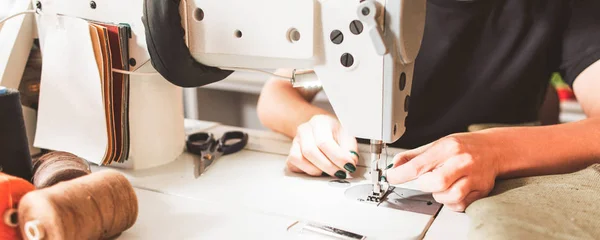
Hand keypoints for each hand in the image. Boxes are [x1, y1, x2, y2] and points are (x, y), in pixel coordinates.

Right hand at [287, 115, 358, 178]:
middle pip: (310, 151)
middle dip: (328, 166)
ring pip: (300, 159)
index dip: (337, 157)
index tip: (348, 166)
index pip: (324, 142)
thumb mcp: (346, 135)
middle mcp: (304, 130)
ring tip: (330, 171)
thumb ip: (350, 148)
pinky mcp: (291, 152)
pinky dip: (306, 170)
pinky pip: (294, 164)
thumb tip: (351, 161)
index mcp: (319, 122)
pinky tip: (318, 169)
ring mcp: (295, 141)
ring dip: (317, 170)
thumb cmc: (333, 131)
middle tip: (340, 172)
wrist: (319, 127)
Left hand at [386, 133, 502, 211]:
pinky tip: (453, 190)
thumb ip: (415, 156)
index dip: (401, 174)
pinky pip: (460, 204)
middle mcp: (462, 161)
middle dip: (424, 184)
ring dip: (439, 194)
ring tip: (442, 185)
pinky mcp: (481, 190)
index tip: (392, 177)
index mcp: (448, 148)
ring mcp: (474, 177)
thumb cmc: (463, 147)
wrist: (494, 149)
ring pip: (448, 196)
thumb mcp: (438, 144)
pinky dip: (451, 202)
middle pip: (435, 182)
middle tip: (426, 180)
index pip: (419, 164)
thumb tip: (395, 165)